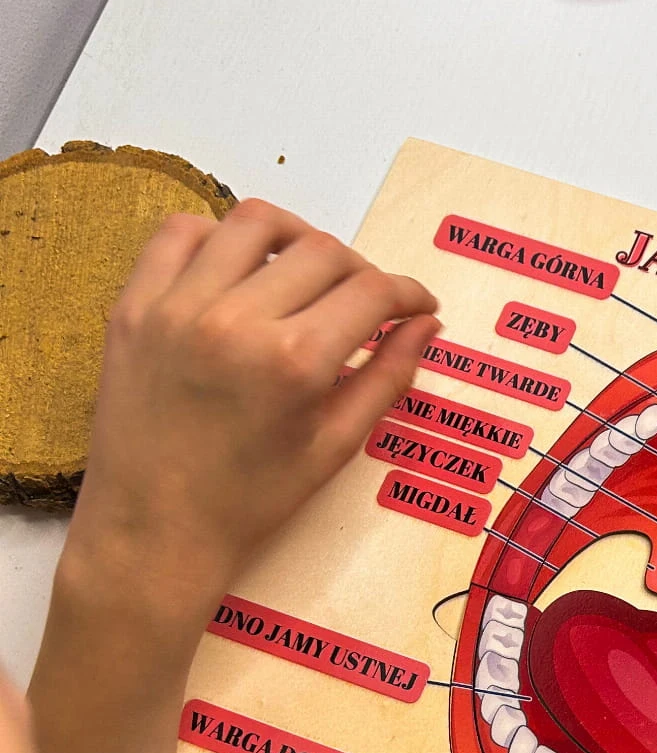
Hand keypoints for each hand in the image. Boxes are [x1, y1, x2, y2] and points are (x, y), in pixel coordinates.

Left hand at [64, 199, 438, 627]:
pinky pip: (179, 233)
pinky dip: (217, 235)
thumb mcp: (334, 446)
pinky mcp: (135, 305)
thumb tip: (426, 324)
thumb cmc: (250, 501)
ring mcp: (178, 306)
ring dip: (295, 236)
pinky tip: (237, 266)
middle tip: (364, 302)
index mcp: (295, 362)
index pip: (372, 292)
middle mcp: (237, 320)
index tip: (417, 305)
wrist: (153, 530)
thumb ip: (387, 378)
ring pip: (253, 223)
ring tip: (304, 268)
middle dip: (360, 271)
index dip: (408, 293)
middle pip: (322, 251)